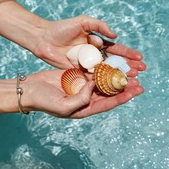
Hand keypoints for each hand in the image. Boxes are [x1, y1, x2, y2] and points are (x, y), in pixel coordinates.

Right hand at [22, 70, 143, 117]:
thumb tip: (94, 87)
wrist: (29, 89)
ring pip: (103, 80)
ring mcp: (81, 85)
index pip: (109, 102)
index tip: (137, 90)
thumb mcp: (63, 106)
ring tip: (129, 69)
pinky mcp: (76, 74)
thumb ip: (80, 99)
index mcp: (85, 107)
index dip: (124, 97)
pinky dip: (102, 67)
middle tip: (139, 79)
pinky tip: (111, 61)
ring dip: (115, 75)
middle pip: (110, 91)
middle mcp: (86, 97)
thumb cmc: (44, 101)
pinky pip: (92, 70)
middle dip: (124, 86)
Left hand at [31, 15, 145, 75]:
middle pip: (115, 62)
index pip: (116, 49)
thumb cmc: (62, 28)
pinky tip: (114, 85)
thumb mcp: (82, 21)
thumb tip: (114, 35)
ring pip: (106, 71)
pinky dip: (104, 81)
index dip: (128, 53)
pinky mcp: (79, 72)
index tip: (140, 58)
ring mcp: (87, 64)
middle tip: (140, 71)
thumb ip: (99, 25)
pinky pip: (93, 77)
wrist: (43, 38)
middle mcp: (94, 54)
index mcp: (97, 42)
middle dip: (128, 66)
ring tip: (132, 79)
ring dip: (119, 75)